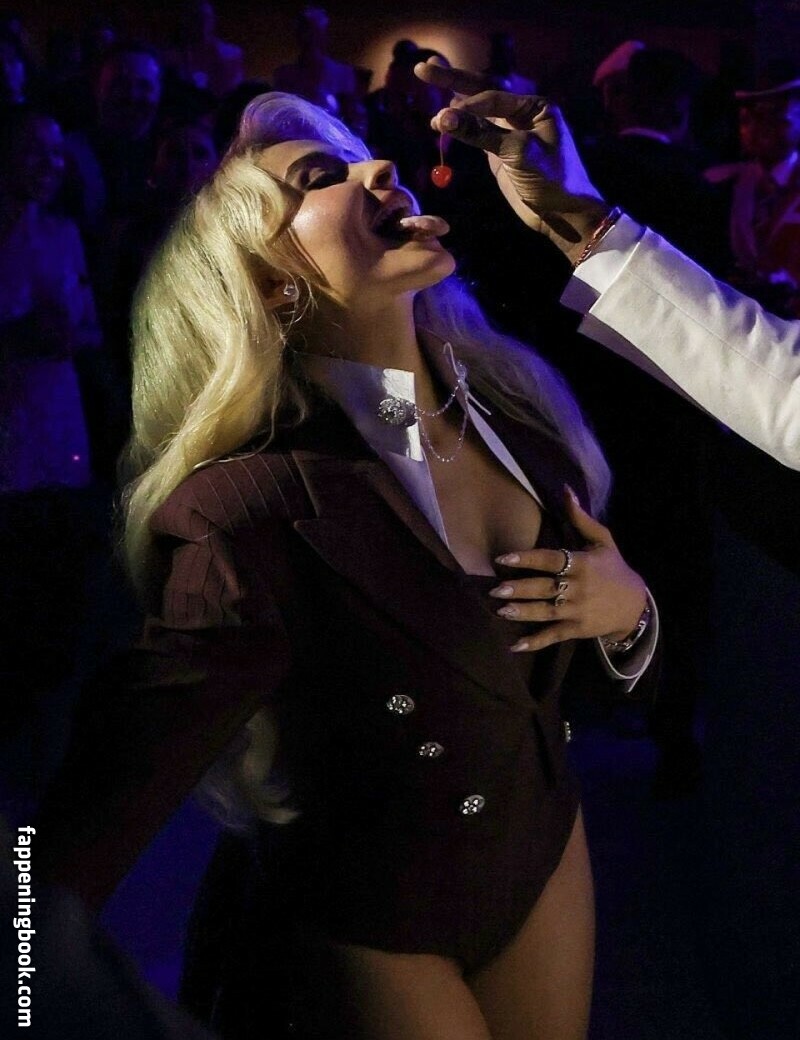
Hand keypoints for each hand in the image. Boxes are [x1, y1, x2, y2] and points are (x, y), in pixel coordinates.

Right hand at [414, 60, 609, 260]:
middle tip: (422, 68)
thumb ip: (481, 134)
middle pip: (483, 91)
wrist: (564, 215)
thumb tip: (444, 117)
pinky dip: (459, 124)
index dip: (467, 106)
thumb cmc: (551, 180)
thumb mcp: (517, 153)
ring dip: (453, 99)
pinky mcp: (500, 152)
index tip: (444, 118)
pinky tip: (443, 117)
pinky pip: (476, 131)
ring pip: (477, 110)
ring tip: (427, 79)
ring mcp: (510, 132)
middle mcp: (522, 113)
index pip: (494, 97)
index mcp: (535, 106)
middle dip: (453, 80)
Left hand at [489, 486, 646, 651]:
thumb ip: (580, 518)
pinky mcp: (577, 629)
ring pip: (545, 613)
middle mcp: (578, 588)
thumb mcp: (603, 540)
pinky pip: (553, 636)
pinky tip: (516, 646)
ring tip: (501, 611)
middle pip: (544, 588)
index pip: (550, 560)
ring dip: (523, 613)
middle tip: (495, 589)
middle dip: (520, 589)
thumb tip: (564, 490)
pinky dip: (535, 642)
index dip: (527, 559)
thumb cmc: (614, 568)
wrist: (635, 605)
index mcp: (582, 564)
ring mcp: (577, 611)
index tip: (503, 559)